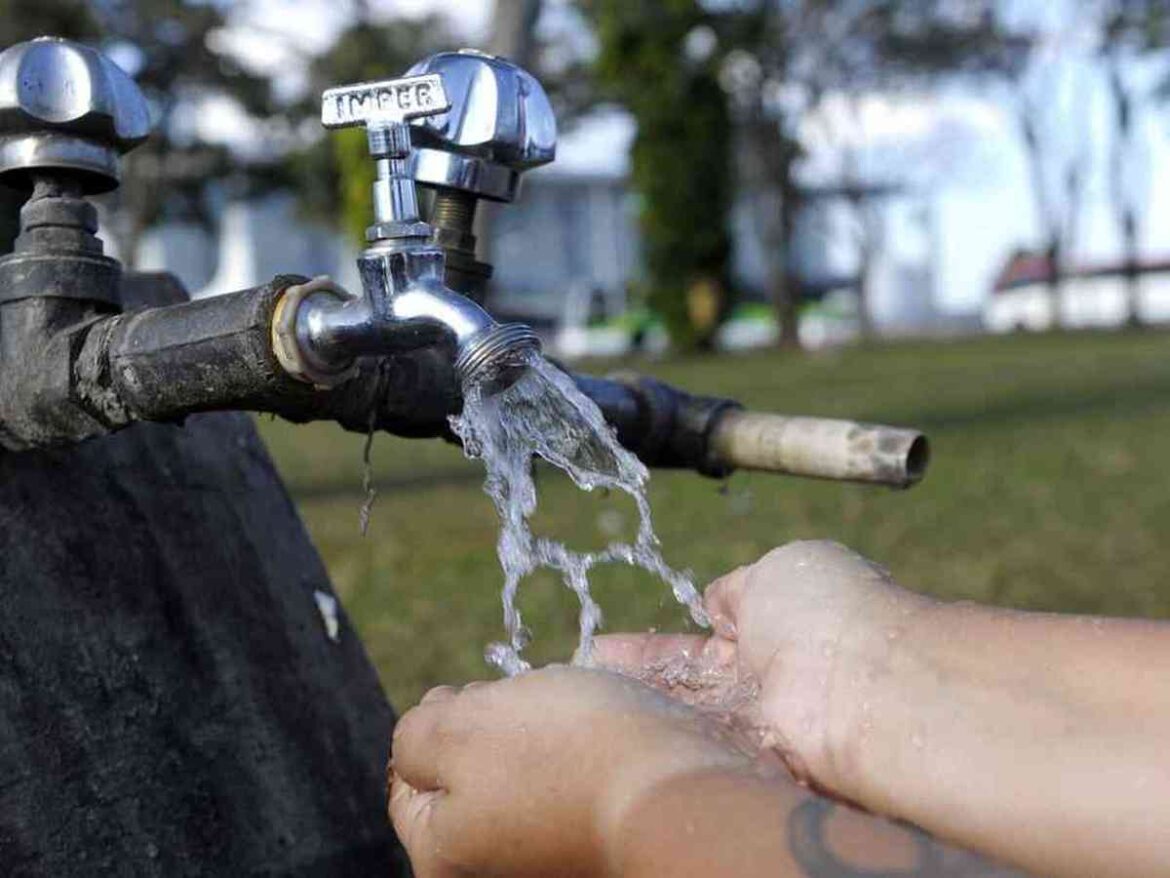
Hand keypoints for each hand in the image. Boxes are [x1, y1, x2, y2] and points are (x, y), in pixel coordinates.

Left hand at [388, 665, 753, 877]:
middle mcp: (492, 868)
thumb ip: (414, 733)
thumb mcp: (457, 728)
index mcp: (442, 855)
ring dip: (540, 732)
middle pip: (468, 772)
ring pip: (522, 770)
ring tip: (572, 720)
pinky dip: (580, 752)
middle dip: (493, 724)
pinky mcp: (593, 840)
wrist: (681, 790)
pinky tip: (601, 738)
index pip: (407, 779)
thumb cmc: (564, 755)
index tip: (473, 698)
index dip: (437, 720)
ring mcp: (546, 857)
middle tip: (529, 710)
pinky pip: (571, 781)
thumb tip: (421, 738)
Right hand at [594, 540, 930, 796]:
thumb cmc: (828, 611)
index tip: (607, 646)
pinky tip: (611, 729)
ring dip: (639, 705)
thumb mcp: (778, 569)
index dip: (657, 643)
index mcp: (778, 619)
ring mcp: (758, 720)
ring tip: (582, 700)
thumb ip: (738, 588)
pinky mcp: (752, 760)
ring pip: (686, 712)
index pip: (706, 634)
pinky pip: (696, 745)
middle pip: (688, 680)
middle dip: (638, 676)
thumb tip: (715, 601)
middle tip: (586, 674)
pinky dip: (656, 735)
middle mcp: (766, 675)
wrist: (866, 684)